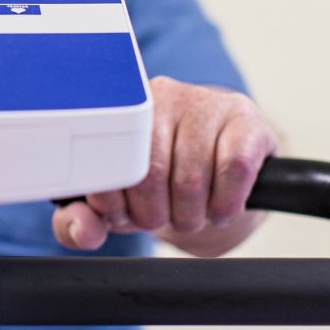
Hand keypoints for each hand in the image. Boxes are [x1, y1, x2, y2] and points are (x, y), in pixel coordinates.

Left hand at [52, 76, 277, 256]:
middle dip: (156, 214)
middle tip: (163, 217)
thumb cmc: (162, 180)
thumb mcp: (119, 200)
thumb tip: (83, 231)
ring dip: (192, 215)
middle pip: (151, 175)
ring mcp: (206, 104)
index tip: (124, 215)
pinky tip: (220, 205)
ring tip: (191, 212)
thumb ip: (85, 219)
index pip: (109, 164)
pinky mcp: (246, 120)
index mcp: (120, 113)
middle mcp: (162, 97)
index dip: (115, 204)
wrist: (222, 164)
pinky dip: (226, 204)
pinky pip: (234, 169)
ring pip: (192, 178)